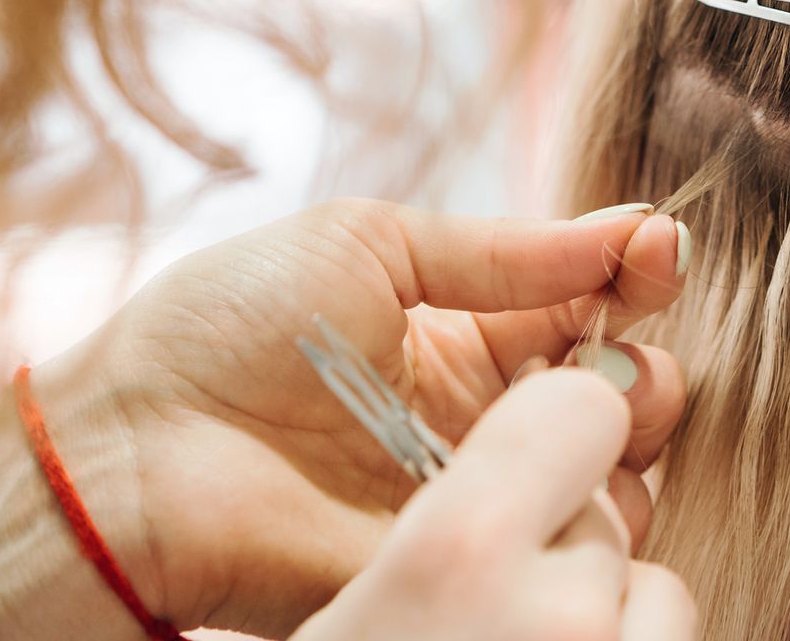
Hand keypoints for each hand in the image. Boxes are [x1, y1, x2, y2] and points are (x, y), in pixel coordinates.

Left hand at [0, 198, 690, 639]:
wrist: (135, 448)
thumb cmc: (227, 326)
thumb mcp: (367, 246)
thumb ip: (502, 250)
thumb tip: (631, 226)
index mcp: (459, 331)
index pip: (582, 304)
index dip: (629, 276)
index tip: (654, 251)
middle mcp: (479, 416)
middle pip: (613, 396)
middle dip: (646, 366)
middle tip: (624, 347)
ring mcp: (471, 495)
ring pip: (604, 476)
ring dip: (626, 433)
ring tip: (601, 401)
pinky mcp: (455, 562)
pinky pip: (551, 547)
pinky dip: (584, 506)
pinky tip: (566, 464)